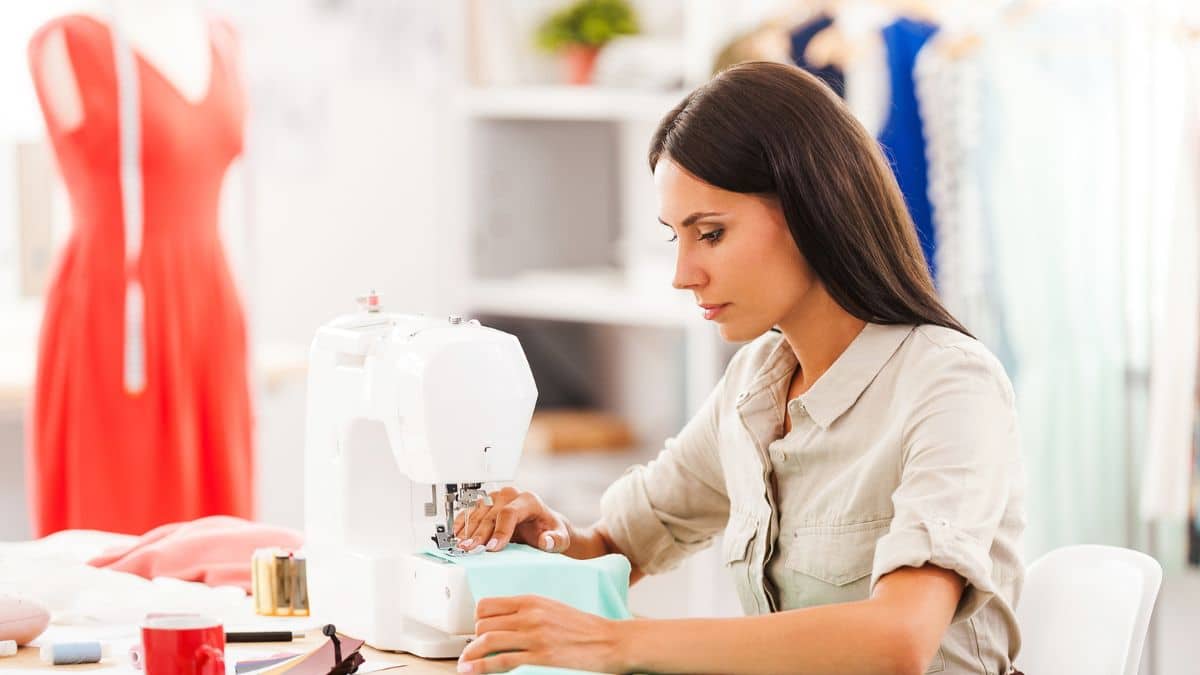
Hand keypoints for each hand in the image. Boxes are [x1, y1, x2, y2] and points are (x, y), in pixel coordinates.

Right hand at [453, 487, 569, 552]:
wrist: (544, 527)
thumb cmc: (550, 531)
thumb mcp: (560, 538)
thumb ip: (555, 540)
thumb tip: (546, 541)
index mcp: (529, 500)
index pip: (510, 513)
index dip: (500, 531)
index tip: (493, 548)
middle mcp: (511, 496)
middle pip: (491, 514)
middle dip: (480, 534)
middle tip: (471, 550)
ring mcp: (496, 498)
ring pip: (478, 513)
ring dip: (468, 530)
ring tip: (461, 546)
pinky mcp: (486, 505)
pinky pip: (471, 512)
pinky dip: (462, 523)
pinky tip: (456, 535)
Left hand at [457, 595, 625, 673]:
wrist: (609, 640)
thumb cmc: (584, 627)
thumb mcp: (553, 609)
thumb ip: (528, 613)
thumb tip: (505, 624)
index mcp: (532, 600)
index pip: (488, 605)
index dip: (477, 620)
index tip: (476, 631)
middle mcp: (529, 614)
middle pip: (483, 624)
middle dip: (474, 640)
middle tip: (473, 651)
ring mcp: (534, 635)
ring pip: (487, 641)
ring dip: (471, 655)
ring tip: (465, 664)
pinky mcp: (540, 655)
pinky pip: (502, 660)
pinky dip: (481, 667)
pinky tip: (471, 671)